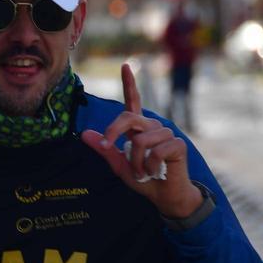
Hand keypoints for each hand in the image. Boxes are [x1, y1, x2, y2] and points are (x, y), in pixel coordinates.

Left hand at [81, 63, 202, 218]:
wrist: (165, 197)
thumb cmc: (145, 179)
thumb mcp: (119, 165)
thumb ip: (104, 149)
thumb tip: (84, 134)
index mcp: (139, 128)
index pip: (133, 102)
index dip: (129, 83)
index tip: (125, 66)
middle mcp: (153, 126)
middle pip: (128, 118)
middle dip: (113, 132)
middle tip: (107, 148)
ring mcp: (167, 134)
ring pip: (140, 141)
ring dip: (136, 163)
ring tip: (144, 172)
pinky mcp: (177, 145)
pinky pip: (155, 152)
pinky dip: (150, 167)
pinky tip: (156, 173)